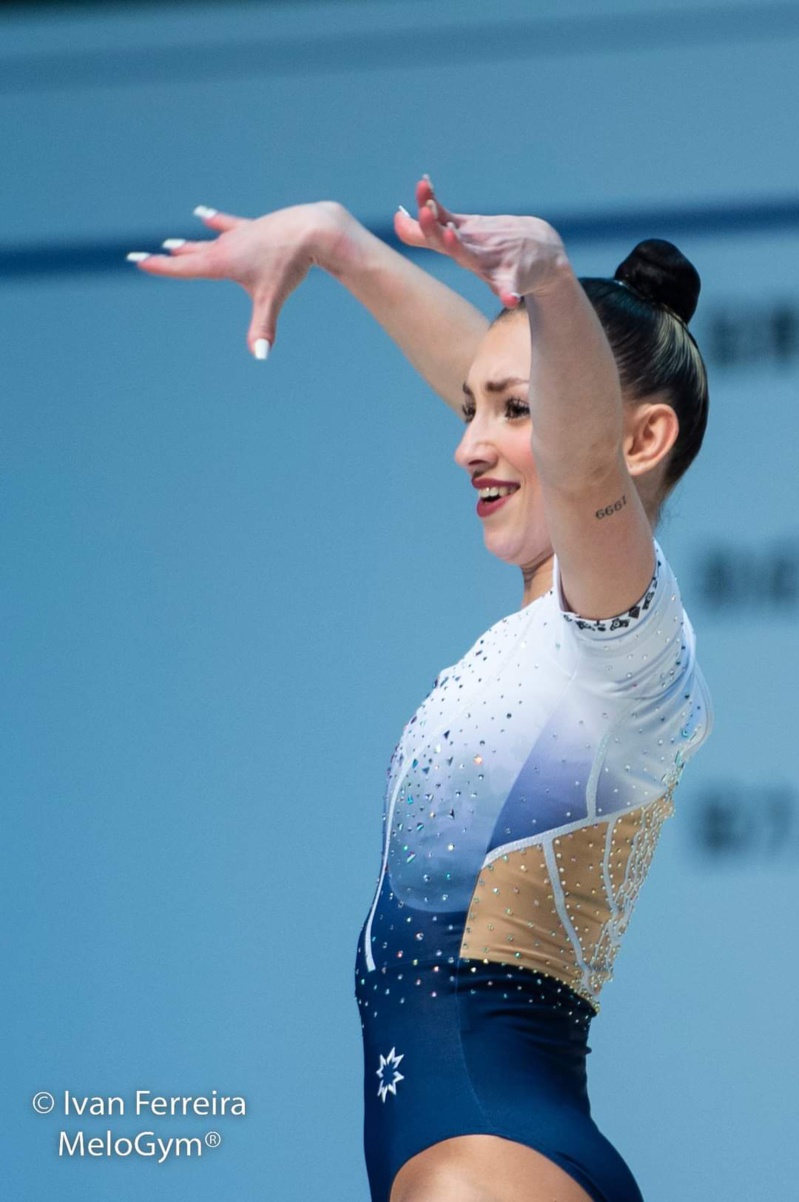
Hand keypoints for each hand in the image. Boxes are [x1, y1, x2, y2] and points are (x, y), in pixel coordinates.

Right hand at [126, 201, 352, 356]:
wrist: (311, 229)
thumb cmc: (289, 265)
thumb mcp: (272, 298)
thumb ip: (263, 327)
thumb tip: (261, 356)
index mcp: (221, 262)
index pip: (183, 267)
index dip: (160, 266)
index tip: (137, 260)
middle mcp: (225, 246)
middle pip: (190, 253)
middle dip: (168, 258)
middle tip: (144, 255)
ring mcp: (239, 234)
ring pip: (208, 240)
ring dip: (189, 244)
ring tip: (172, 243)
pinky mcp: (254, 227)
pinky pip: (229, 225)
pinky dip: (216, 222)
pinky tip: (203, 214)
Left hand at [394, 177, 568, 308]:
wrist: (544, 248)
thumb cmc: (494, 243)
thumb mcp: (462, 235)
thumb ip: (428, 232)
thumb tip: (397, 220)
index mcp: (462, 239)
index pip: (438, 226)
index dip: (426, 214)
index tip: (419, 195)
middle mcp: (476, 248)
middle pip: (451, 240)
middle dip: (437, 227)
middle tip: (426, 210)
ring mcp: (495, 262)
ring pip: (476, 259)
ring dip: (462, 249)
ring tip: (451, 235)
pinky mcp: (514, 279)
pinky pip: (509, 288)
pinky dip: (509, 293)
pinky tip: (509, 299)